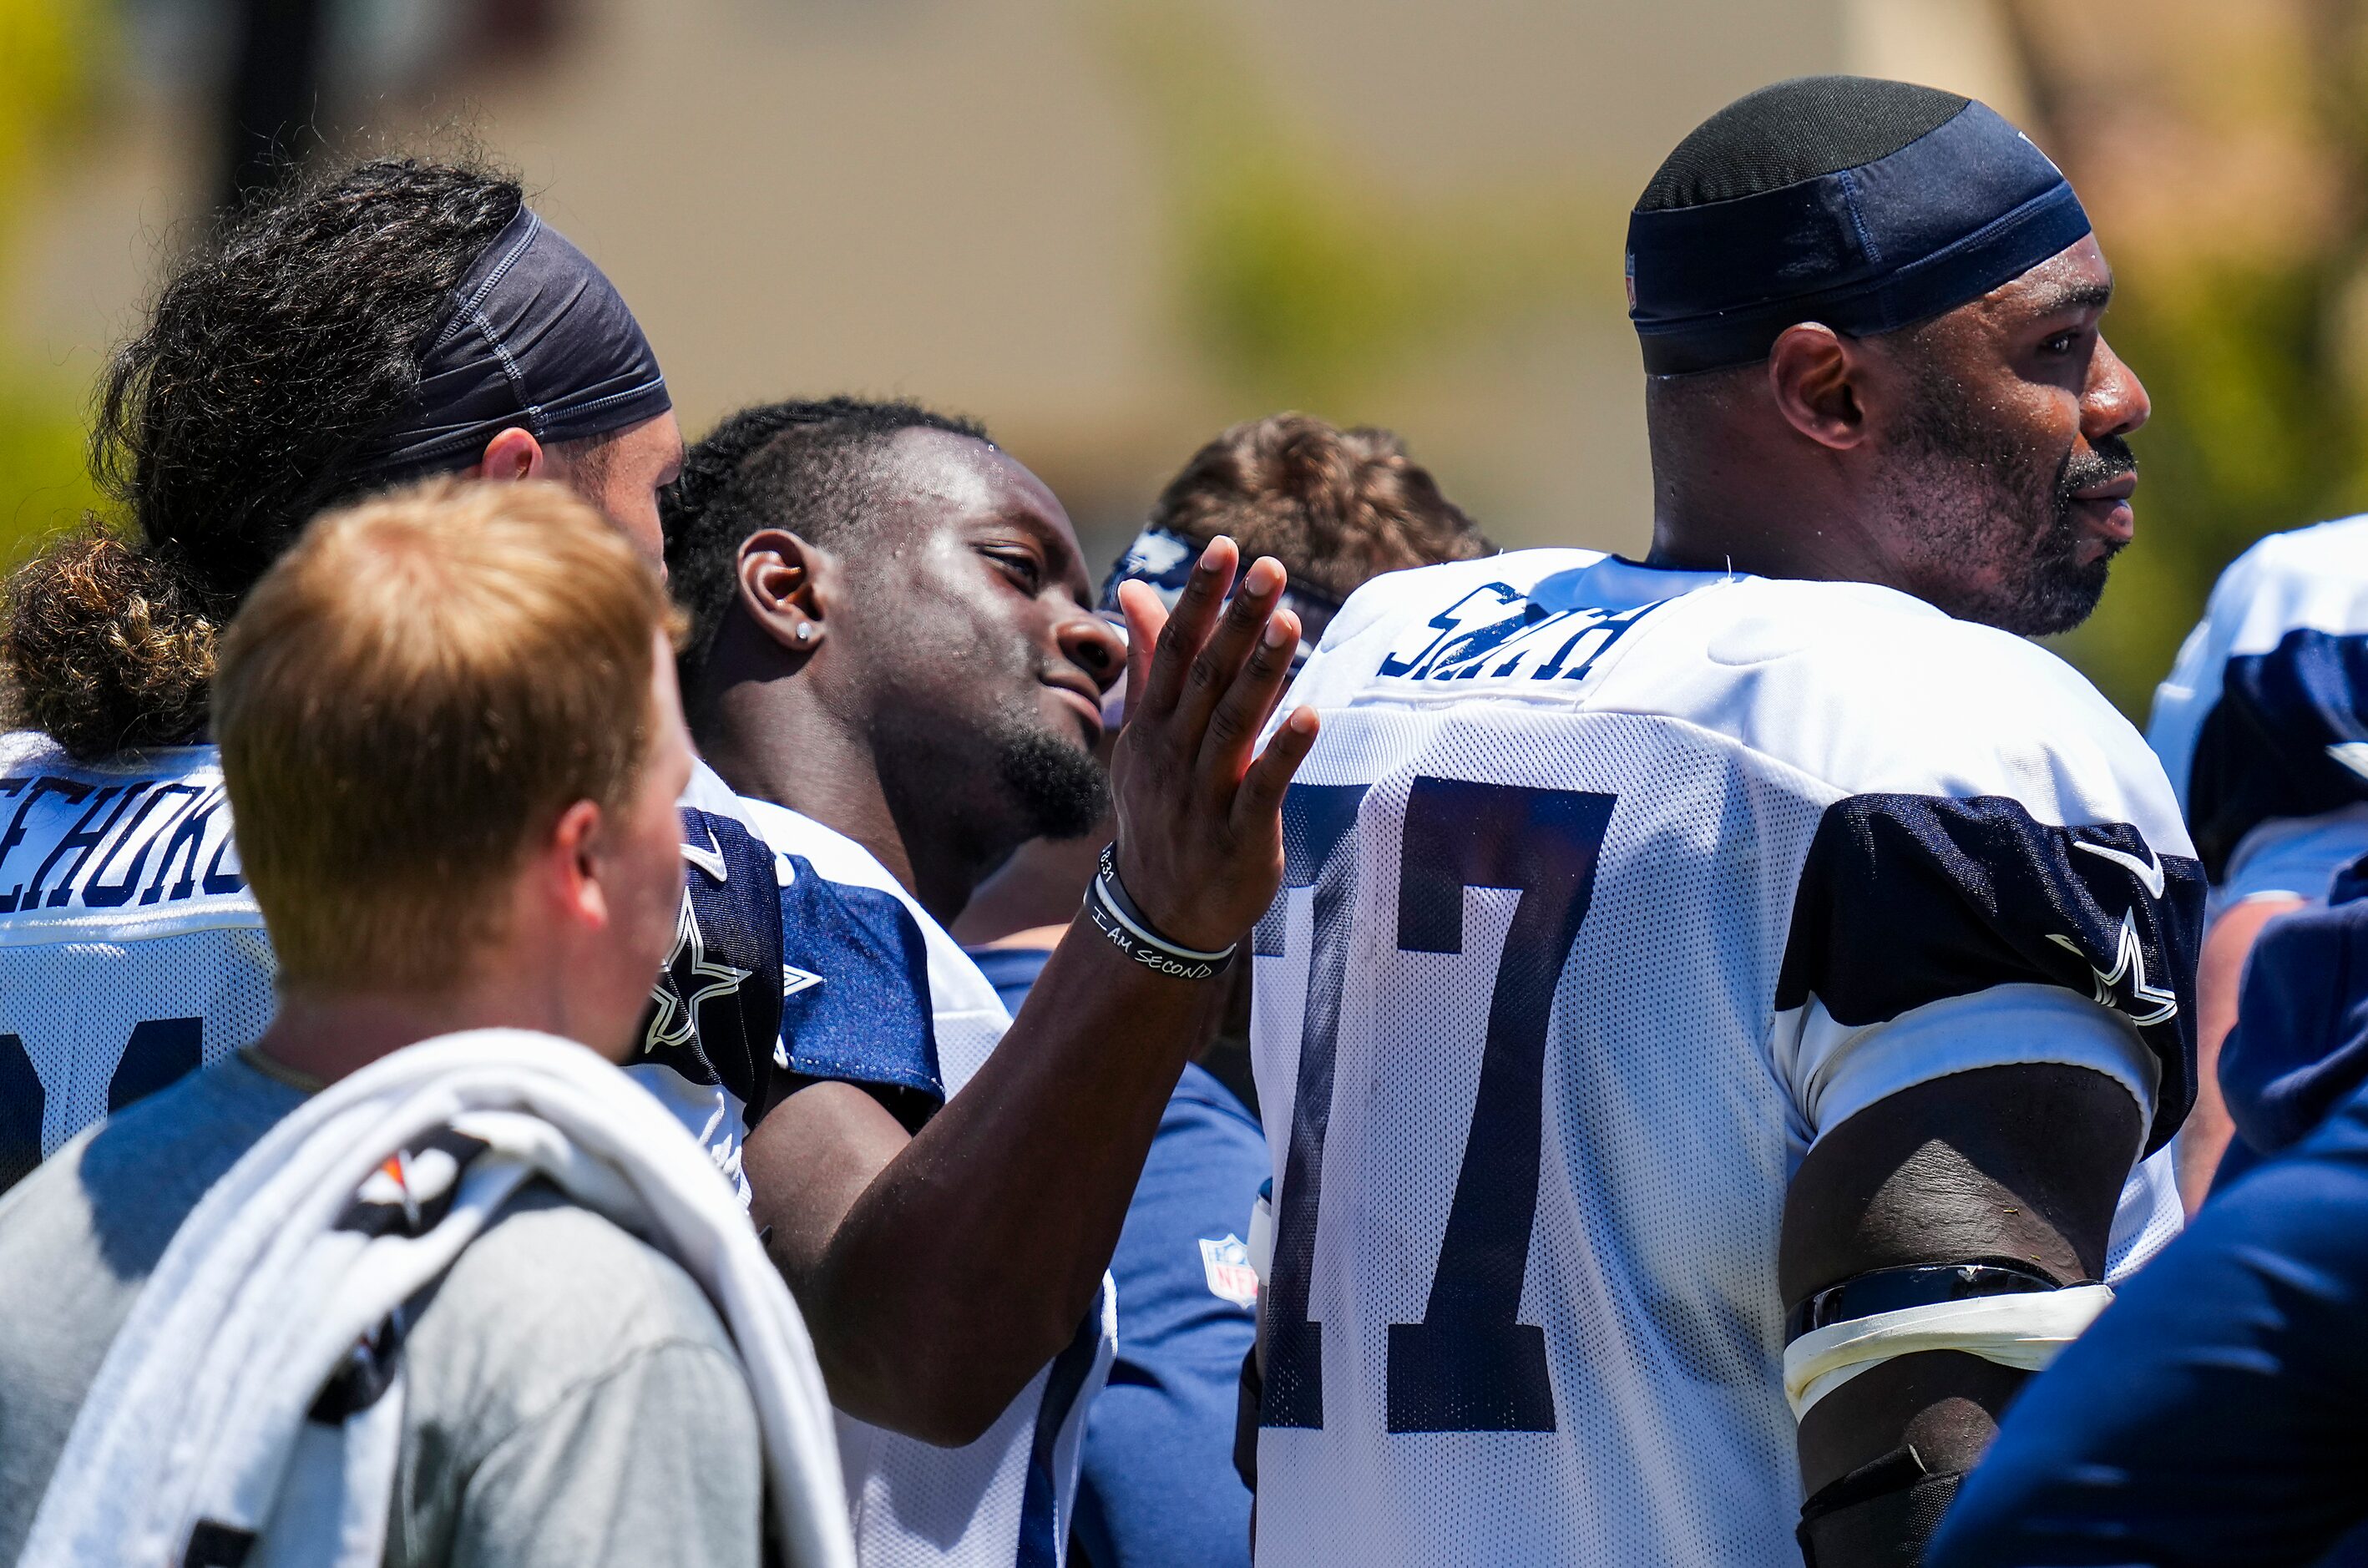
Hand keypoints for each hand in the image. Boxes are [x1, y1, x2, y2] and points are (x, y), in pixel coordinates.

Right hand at [1107, 536, 1319, 952]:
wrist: (1159, 914)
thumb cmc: (1161, 811)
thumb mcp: (1146, 739)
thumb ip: (1150, 664)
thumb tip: (1136, 591)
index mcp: (1151, 728)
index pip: (1173, 650)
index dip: (1200, 598)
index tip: (1226, 547)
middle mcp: (1172, 755)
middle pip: (1205, 678)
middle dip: (1236, 621)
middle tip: (1269, 568)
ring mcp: (1203, 797)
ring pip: (1233, 725)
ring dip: (1261, 673)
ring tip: (1289, 622)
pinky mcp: (1239, 837)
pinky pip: (1262, 789)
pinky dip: (1284, 751)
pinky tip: (1310, 713)